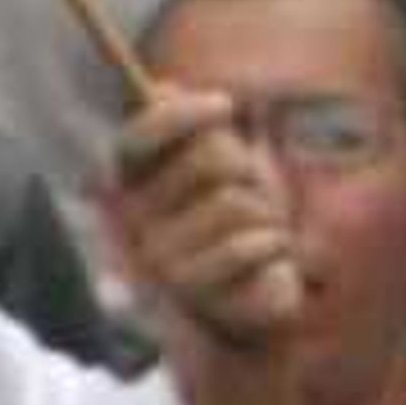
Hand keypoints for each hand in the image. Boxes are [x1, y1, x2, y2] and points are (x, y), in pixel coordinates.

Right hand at [112, 77, 304, 370]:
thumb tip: (162, 89)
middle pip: (208, 159)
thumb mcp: (217, 172)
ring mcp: (165, 267)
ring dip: (267, 213)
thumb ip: (191, 134)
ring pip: (238, 201)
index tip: (226, 105)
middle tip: (250, 195)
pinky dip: (275, 246)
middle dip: (245, 167)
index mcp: (130, 195)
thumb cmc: (234, 236)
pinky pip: (252, 244)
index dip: (181, 115)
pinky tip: (269, 261)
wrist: (251, 315)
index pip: (138, 139)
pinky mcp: (200, 298)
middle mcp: (137, 230)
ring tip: (260, 236)